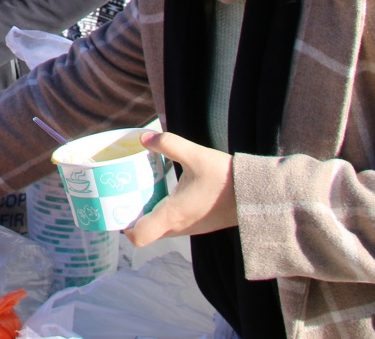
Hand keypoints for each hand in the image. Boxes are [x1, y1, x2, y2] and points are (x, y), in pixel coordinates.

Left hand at [124, 131, 236, 246]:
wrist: (257, 194)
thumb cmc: (226, 177)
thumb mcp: (195, 154)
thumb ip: (168, 144)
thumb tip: (144, 138)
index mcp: (173, 215)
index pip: (139, 236)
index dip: (124, 226)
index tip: (117, 207)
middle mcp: (179, 227)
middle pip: (146, 232)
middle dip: (133, 216)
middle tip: (125, 193)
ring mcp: (190, 229)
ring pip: (160, 229)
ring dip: (148, 214)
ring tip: (140, 190)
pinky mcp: (199, 225)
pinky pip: (173, 225)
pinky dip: (163, 214)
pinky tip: (163, 192)